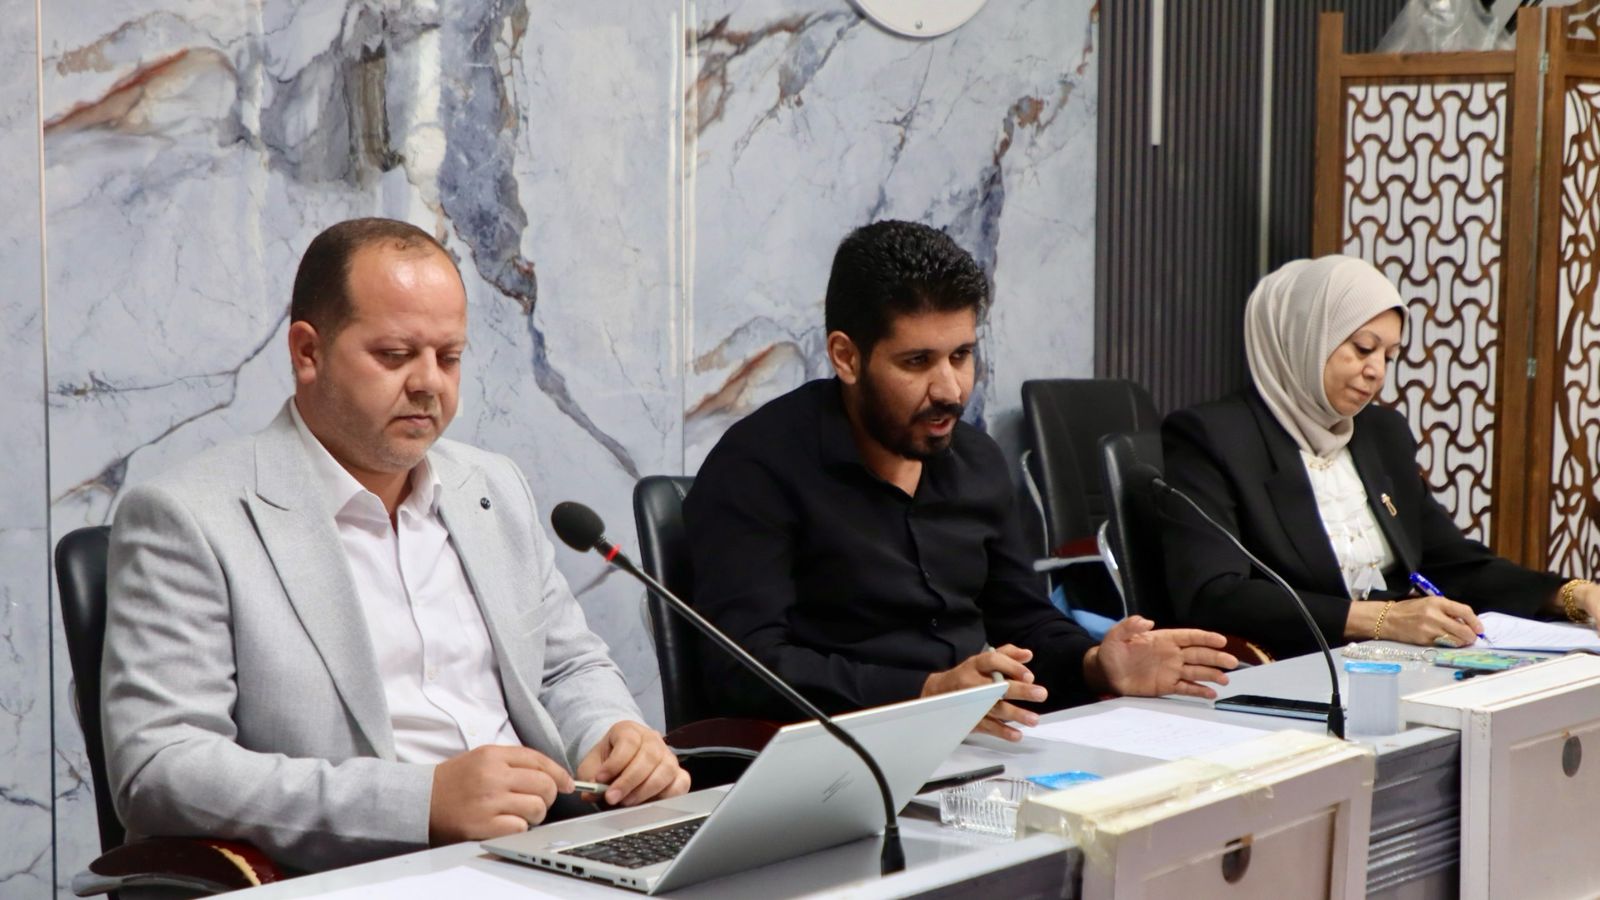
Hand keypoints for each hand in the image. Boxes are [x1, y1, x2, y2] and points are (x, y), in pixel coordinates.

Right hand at [429, 745, 572, 843]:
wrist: (420, 801)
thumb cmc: (453, 781)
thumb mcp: (481, 758)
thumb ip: (514, 762)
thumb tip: (552, 775)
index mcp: (492, 755)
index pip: (539, 760)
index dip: (558, 774)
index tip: (567, 784)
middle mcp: (492, 775)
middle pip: (543, 784)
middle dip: (548, 796)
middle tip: (539, 802)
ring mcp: (487, 801)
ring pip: (536, 807)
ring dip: (535, 814)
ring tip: (522, 815)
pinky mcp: (482, 825)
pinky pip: (520, 827)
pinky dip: (519, 828)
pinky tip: (508, 824)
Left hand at [576, 721, 689, 807]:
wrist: (618, 766)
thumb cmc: (606, 764)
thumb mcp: (592, 767)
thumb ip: (589, 779)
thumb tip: (590, 793)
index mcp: (629, 730)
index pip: (628, 741)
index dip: (615, 762)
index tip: (600, 779)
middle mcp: (652, 739)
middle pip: (648, 756)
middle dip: (628, 781)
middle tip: (612, 797)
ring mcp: (668, 756)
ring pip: (666, 770)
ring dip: (645, 790)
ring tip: (627, 802)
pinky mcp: (678, 773)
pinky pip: (680, 783)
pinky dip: (666, 796)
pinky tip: (649, 802)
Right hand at [923, 644, 1048, 742]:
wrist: (938, 692)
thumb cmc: (967, 675)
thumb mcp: (982, 661)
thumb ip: (1006, 655)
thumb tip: (1027, 655)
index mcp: (975, 665)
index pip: (993, 661)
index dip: (1011, 667)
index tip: (1029, 676)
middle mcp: (971, 682)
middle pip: (996, 686)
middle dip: (1020, 691)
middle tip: (1040, 693)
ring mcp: (970, 702)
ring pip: (994, 708)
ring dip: (1015, 714)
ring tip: (1034, 719)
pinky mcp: (970, 719)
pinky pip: (987, 726)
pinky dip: (1002, 732)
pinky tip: (1016, 734)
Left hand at [1085, 616, 1235, 698]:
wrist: (1105, 673)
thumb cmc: (1111, 652)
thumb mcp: (1116, 636)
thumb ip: (1130, 626)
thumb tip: (1147, 621)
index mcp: (1163, 640)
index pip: (1189, 637)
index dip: (1206, 638)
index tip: (1221, 640)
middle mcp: (1171, 655)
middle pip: (1199, 654)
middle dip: (1216, 657)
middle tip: (1231, 662)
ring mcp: (1170, 671)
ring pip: (1196, 672)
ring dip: (1211, 675)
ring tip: (1225, 679)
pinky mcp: (1166, 686)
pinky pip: (1186, 688)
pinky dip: (1199, 691)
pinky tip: (1211, 693)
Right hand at [1365, 597, 1481, 646]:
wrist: (1388, 619)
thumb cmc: (1410, 609)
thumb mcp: (1429, 603)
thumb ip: (1447, 610)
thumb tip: (1466, 622)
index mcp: (1437, 602)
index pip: (1464, 611)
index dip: (1476, 622)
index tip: (1480, 629)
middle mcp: (1435, 616)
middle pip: (1464, 630)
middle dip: (1471, 636)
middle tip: (1472, 637)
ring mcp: (1430, 630)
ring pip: (1456, 640)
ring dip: (1462, 642)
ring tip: (1461, 641)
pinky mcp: (1425, 641)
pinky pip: (1445, 645)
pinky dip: (1450, 645)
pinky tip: (1448, 642)